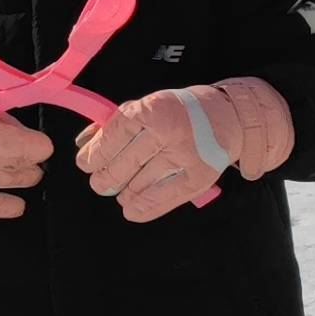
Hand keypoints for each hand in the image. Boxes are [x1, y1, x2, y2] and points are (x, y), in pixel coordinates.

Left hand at [78, 79, 292, 222]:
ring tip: (120, 191)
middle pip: (122, 165)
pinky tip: (131, 210)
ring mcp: (186, 155)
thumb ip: (114, 124)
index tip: (86, 164)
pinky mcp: (200, 176)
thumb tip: (83, 144)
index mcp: (152, 109)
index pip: (112, 138)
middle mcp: (169, 132)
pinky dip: (144, 208)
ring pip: (139, 184)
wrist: (230, 115)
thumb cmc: (181, 111)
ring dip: (122, 192)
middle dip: (104, 178)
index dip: (94, 156)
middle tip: (101, 182)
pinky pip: (164, 198)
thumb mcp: (147, 106)